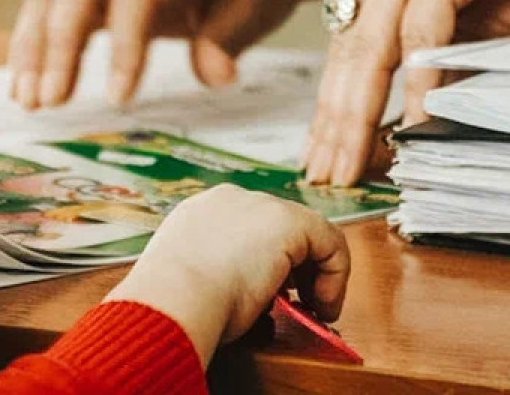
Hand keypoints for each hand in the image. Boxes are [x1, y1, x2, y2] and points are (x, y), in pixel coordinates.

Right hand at [9, 0, 305, 108]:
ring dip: (35, 48)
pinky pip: (49, 4)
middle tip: (51, 103)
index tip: (118, 99)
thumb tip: (213, 76)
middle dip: (60, 47)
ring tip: (29, 103)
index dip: (125, 43)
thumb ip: (232, 34)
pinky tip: (25, 88)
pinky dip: (34, 45)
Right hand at [105, 184, 350, 365]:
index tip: (276, 300)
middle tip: (300, 306)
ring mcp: (259, 205)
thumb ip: (214, 277)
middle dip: (296, 268)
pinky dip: (335, 276)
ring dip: (317, 274)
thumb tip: (246, 297)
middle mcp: (230, 201)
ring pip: (307, 234)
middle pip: (280, 229)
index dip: (269, 265)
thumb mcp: (189, 283)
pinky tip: (322, 306)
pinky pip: (330, 242)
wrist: (174, 299)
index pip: (249, 231)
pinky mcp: (288, 221)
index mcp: (200, 214)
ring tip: (314, 310)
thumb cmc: (175, 307)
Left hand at [304, 0, 509, 184]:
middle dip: (336, 117)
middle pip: (350, 43)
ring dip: (361, 113)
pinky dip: (420, 87)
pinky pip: (423, 34)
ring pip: (374, 43)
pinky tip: (414, 129)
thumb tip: (412, 116)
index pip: (351, 33)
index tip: (326, 147)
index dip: (336, 96)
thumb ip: (442, 54)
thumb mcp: (481, 17)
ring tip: (351, 166)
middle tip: (325, 173)